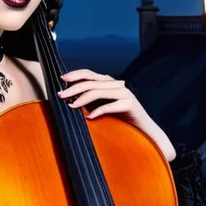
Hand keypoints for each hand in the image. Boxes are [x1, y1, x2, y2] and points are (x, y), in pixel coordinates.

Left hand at [57, 69, 175, 161]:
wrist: (144, 131)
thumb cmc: (121, 121)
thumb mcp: (102, 108)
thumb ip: (90, 102)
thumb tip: (69, 100)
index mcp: (109, 84)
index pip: (89, 74)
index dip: (75, 75)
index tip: (61, 79)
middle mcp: (116, 85)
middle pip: (91, 82)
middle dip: (73, 88)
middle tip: (60, 96)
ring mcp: (124, 94)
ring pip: (99, 92)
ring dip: (83, 99)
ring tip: (72, 106)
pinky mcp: (130, 104)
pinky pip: (112, 105)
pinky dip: (99, 110)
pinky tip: (89, 117)